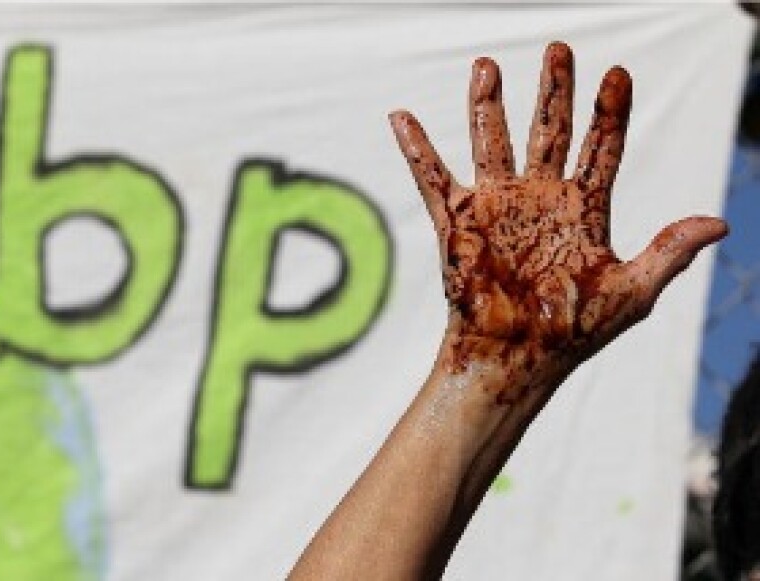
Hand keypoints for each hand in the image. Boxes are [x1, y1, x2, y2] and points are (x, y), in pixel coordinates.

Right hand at [390, 41, 726, 400]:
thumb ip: (669, 252)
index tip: (617, 74)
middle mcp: (539, 201)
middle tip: (558, 50)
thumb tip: (720, 223)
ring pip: (492, 142)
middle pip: (548, 131)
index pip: (601, 150)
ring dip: (488, 104)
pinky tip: (401, 117)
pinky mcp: (458, 223)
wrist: (515, 359)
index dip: (610, 112)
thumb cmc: (573, 334)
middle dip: (553, 91)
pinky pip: (432, 178)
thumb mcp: (632, 293)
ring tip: (486, 65)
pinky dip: (415, 149)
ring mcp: (497, 208)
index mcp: (582, 212)